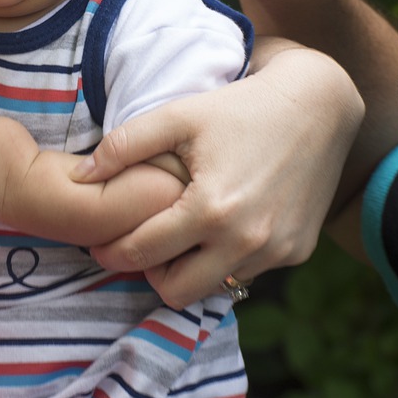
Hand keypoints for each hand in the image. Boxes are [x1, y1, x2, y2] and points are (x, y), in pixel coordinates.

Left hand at [72, 43, 362, 308]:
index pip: (142, 254)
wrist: (318, 105)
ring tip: (178, 234)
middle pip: (176, 291)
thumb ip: (123, 146)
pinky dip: (228, 258)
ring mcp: (276, 252)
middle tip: (140, 243)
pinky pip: (249, 272)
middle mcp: (245, 241)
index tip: (99, 242)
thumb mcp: (178, 115)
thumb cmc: (240, 106)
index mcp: (210, 210)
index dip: (111, 250)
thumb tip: (79, 177)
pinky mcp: (297, 251)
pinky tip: (220, 225)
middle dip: (150, 272)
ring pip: (215, 287)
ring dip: (191, 268)